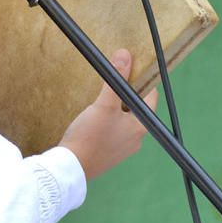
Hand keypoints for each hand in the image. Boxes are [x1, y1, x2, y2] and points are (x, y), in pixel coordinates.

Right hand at [58, 49, 158, 179]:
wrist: (71, 167)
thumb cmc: (90, 136)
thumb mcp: (103, 104)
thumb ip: (115, 80)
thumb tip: (125, 55)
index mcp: (141, 127)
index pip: (150, 99)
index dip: (142, 83)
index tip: (130, 71)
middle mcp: (136, 140)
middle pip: (135, 110)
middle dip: (124, 96)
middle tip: (110, 85)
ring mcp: (122, 149)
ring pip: (123, 123)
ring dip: (115, 111)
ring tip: (99, 103)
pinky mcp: (109, 155)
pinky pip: (113, 134)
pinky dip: (107, 125)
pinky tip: (93, 122)